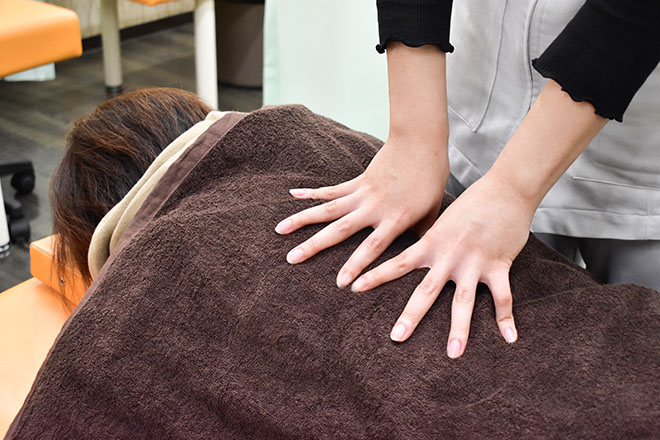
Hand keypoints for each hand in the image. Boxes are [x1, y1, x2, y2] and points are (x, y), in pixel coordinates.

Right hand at [275, 132, 448, 287]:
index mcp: (395, 218)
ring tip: (280, 231)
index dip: (356, 266)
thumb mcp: (431, 213)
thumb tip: (418, 258)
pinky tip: (291, 195)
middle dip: (314, 246)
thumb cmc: (430, 180)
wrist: (420, 142)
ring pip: (327, 209)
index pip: (373, 247)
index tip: (340, 284)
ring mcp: (361, 194)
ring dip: (302, 220)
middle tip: (291, 259)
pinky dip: (311, 193)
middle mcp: (373, 207)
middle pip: (339, 230)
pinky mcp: (356, 182)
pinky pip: (330, 190)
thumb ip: (420, 236)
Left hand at [351, 173, 534, 357]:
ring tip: (453, 353)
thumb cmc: (471, 204)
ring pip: (464, 300)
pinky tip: (510, 338)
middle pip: (426, 291)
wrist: (505, 190)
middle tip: (396, 338)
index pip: (397, 263)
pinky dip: (506, 317)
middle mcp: (448, 256)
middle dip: (411, 316)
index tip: (352, 288)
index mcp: (431, 243)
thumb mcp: (442, 220)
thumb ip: (428, 238)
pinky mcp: (498, 265)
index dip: (374, 276)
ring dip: (459, 328)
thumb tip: (413, 249)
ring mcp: (473, 262)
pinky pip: (503, 296)